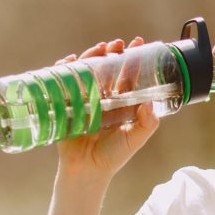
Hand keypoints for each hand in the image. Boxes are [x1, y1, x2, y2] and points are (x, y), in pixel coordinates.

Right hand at [53, 37, 159, 180]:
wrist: (87, 171)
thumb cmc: (113, 156)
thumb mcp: (134, 139)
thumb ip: (147, 123)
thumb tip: (151, 103)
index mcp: (120, 103)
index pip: (127, 75)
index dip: (133, 59)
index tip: (139, 43)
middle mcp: (103, 98)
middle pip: (106, 68)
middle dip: (111, 53)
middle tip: (117, 44)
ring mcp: (84, 99)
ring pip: (87, 71)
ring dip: (92, 56)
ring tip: (99, 48)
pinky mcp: (66, 105)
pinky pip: (63, 82)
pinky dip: (65, 69)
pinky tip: (70, 61)